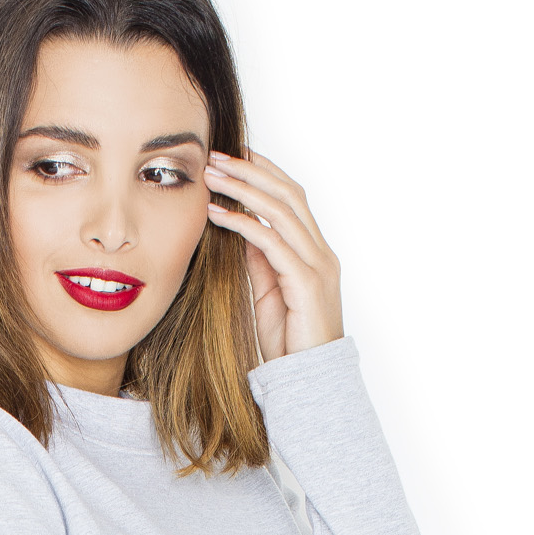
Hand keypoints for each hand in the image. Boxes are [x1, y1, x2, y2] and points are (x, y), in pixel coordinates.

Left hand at [204, 150, 342, 361]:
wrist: (308, 379)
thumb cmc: (290, 341)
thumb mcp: (269, 293)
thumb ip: (261, 261)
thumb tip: (242, 230)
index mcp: (315, 252)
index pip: (291, 198)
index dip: (264, 172)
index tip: (234, 156)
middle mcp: (321, 253)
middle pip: (288, 194)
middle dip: (252, 170)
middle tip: (217, 155)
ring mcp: (317, 266)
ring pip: (281, 211)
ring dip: (244, 188)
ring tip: (213, 176)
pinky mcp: (306, 283)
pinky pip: (272, 242)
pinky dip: (243, 224)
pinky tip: (218, 214)